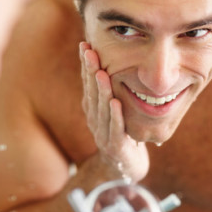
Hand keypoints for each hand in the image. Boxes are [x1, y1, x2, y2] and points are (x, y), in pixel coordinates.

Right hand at [79, 42, 148, 181]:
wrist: (126, 166)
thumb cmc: (121, 133)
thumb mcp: (113, 111)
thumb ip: (110, 92)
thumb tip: (109, 63)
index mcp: (93, 109)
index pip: (88, 84)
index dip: (86, 65)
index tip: (86, 45)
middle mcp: (94, 119)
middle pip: (91, 93)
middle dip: (90, 71)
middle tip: (89, 51)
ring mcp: (103, 133)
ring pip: (101, 109)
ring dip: (101, 90)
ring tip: (100, 73)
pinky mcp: (115, 146)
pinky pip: (115, 128)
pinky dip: (115, 115)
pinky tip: (115, 102)